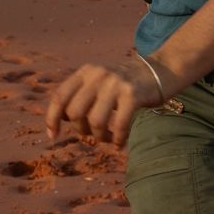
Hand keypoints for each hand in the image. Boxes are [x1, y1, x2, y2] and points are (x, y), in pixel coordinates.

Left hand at [44, 58, 161, 147]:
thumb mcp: (100, 80)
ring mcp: (115, 84)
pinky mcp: (132, 94)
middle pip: (75, 113)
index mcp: (85, 72)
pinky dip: (118, 139)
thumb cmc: (126, 83)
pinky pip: (119, 125)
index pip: (59, 97)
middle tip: (93, 133)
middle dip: (81, 130)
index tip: (52, 135)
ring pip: (95, 121)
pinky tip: (120, 143)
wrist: (161, 70)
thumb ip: (82, 94)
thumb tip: (61, 120)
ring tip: (108, 138)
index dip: (52, 118)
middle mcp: (98, 75)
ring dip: (100, 136)